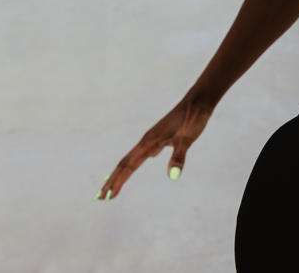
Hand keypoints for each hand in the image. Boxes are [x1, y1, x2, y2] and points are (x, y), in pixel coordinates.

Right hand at [94, 97, 214, 200]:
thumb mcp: (188, 138)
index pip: (128, 165)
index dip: (117, 181)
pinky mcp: (160, 137)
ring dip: (121, 172)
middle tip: (99, 197)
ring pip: (132, 158)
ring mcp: (152, 138)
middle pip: (124, 163)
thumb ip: (179, 157)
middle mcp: (147, 140)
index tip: (107, 196)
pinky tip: (135, 165)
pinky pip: (142, 153)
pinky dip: (135, 163)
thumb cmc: (193, 118)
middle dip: (111, 180)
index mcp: (150, 142)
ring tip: (112, 184)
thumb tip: (173, 177)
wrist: (198, 101)